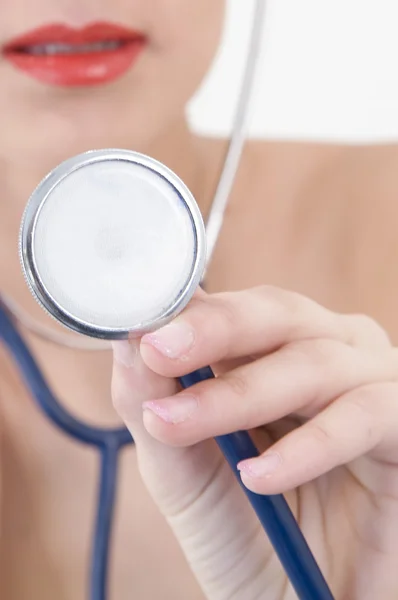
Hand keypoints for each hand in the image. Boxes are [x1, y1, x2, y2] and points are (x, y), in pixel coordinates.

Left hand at [111, 286, 397, 599]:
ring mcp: (368, 382)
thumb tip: (124, 337)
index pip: (230, 307)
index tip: (138, 330)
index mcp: (272, 350)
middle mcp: (323, 351)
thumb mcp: (182, 467)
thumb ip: (153, 403)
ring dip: (241, 395)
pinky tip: (261, 478)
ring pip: (313, 361)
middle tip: (160, 351)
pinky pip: (365, 416)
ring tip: (180, 428)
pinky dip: (310, 446)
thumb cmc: (243, 529)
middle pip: (276, 313)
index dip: (186, 313)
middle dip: (215, 330)